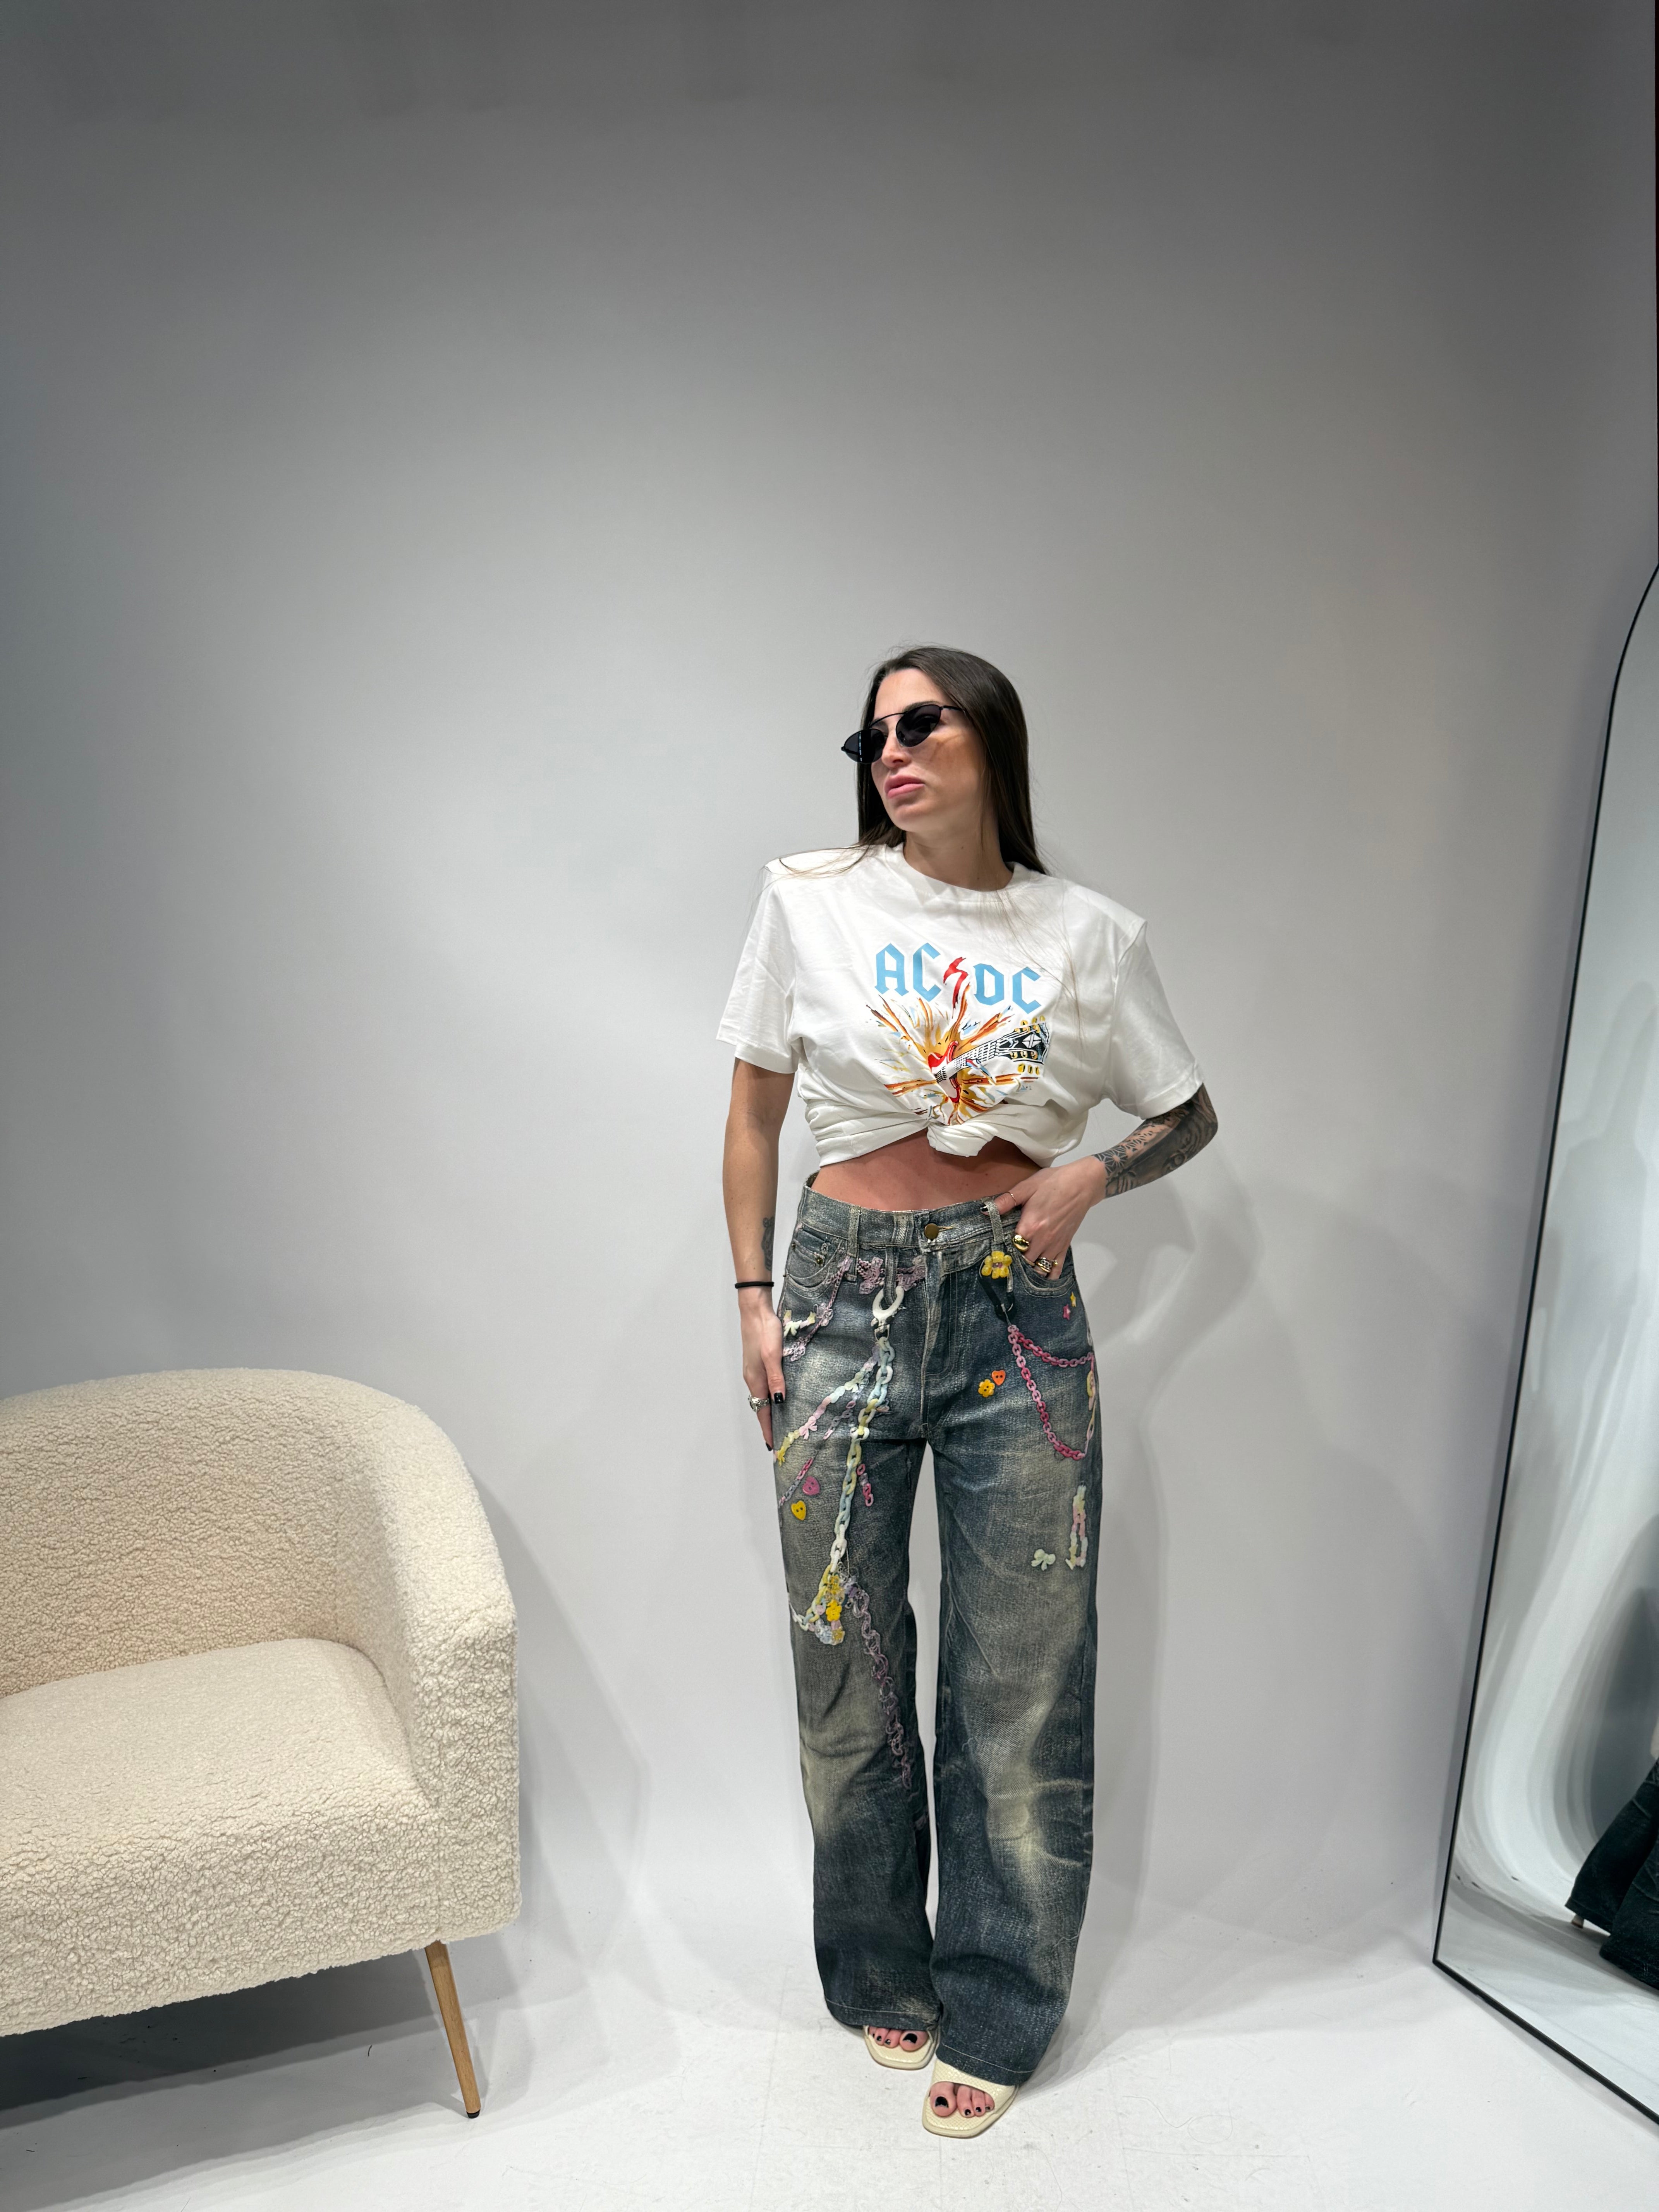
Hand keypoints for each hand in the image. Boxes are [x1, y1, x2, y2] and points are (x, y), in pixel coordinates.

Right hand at [739, 1287, 785, 1448]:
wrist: (755, 1311)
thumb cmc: (765, 1331)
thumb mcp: (773, 1355)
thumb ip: (776, 1378)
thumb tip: (779, 1401)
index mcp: (755, 1379)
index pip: (761, 1411)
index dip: (767, 1429)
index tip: (772, 1446)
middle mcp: (752, 1378)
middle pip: (760, 1407)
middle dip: (768, 1424)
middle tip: (778, 1440)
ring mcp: (753, 1370)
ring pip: (761, 1397)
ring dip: (768, 1411)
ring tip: (778, 1423)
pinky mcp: (757, 1363)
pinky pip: (762, 1387)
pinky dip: (769, 1398)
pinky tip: (778, 1397)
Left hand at [994, 1157, 1107, 1272]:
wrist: (1082, 1184)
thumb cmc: (1054, 1183)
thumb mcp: (1027, 1187)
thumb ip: (1006, 1201)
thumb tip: (985, 1210)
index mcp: (1030, 1226)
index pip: (1011, 1247)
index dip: (1003, 1250)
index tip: (996, 1251)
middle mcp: (1042, 1240)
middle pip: (1024, 1261)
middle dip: (1015, 1261)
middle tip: (1006, 1260)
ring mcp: (1055, 1245)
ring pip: (1038, 1268)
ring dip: (1029, 1270)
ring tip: (1021, 1267)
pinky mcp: (1065, 1245)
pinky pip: (1056, 1268)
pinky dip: (1048, 1275)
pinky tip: (1041, 1275)